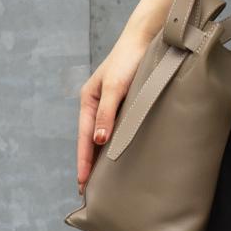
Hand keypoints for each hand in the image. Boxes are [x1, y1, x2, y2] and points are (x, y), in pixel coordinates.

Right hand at [75, 22, 156, 193]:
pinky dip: (115, 144)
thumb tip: (98, 140)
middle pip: (90, 141)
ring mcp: (110, 105)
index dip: (84, 162)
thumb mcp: (115, 87)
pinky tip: (119, 157)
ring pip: (103, 136)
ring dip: (102, 157)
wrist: (147, 38)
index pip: (84, 138)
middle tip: (89, 192)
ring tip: (103, 182)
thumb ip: (106, 113)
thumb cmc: (128, 60)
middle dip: (89, 165)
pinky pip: (117, 129)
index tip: (83, 184)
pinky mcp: (125, 103)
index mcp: (88, 100)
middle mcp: (97, 104)